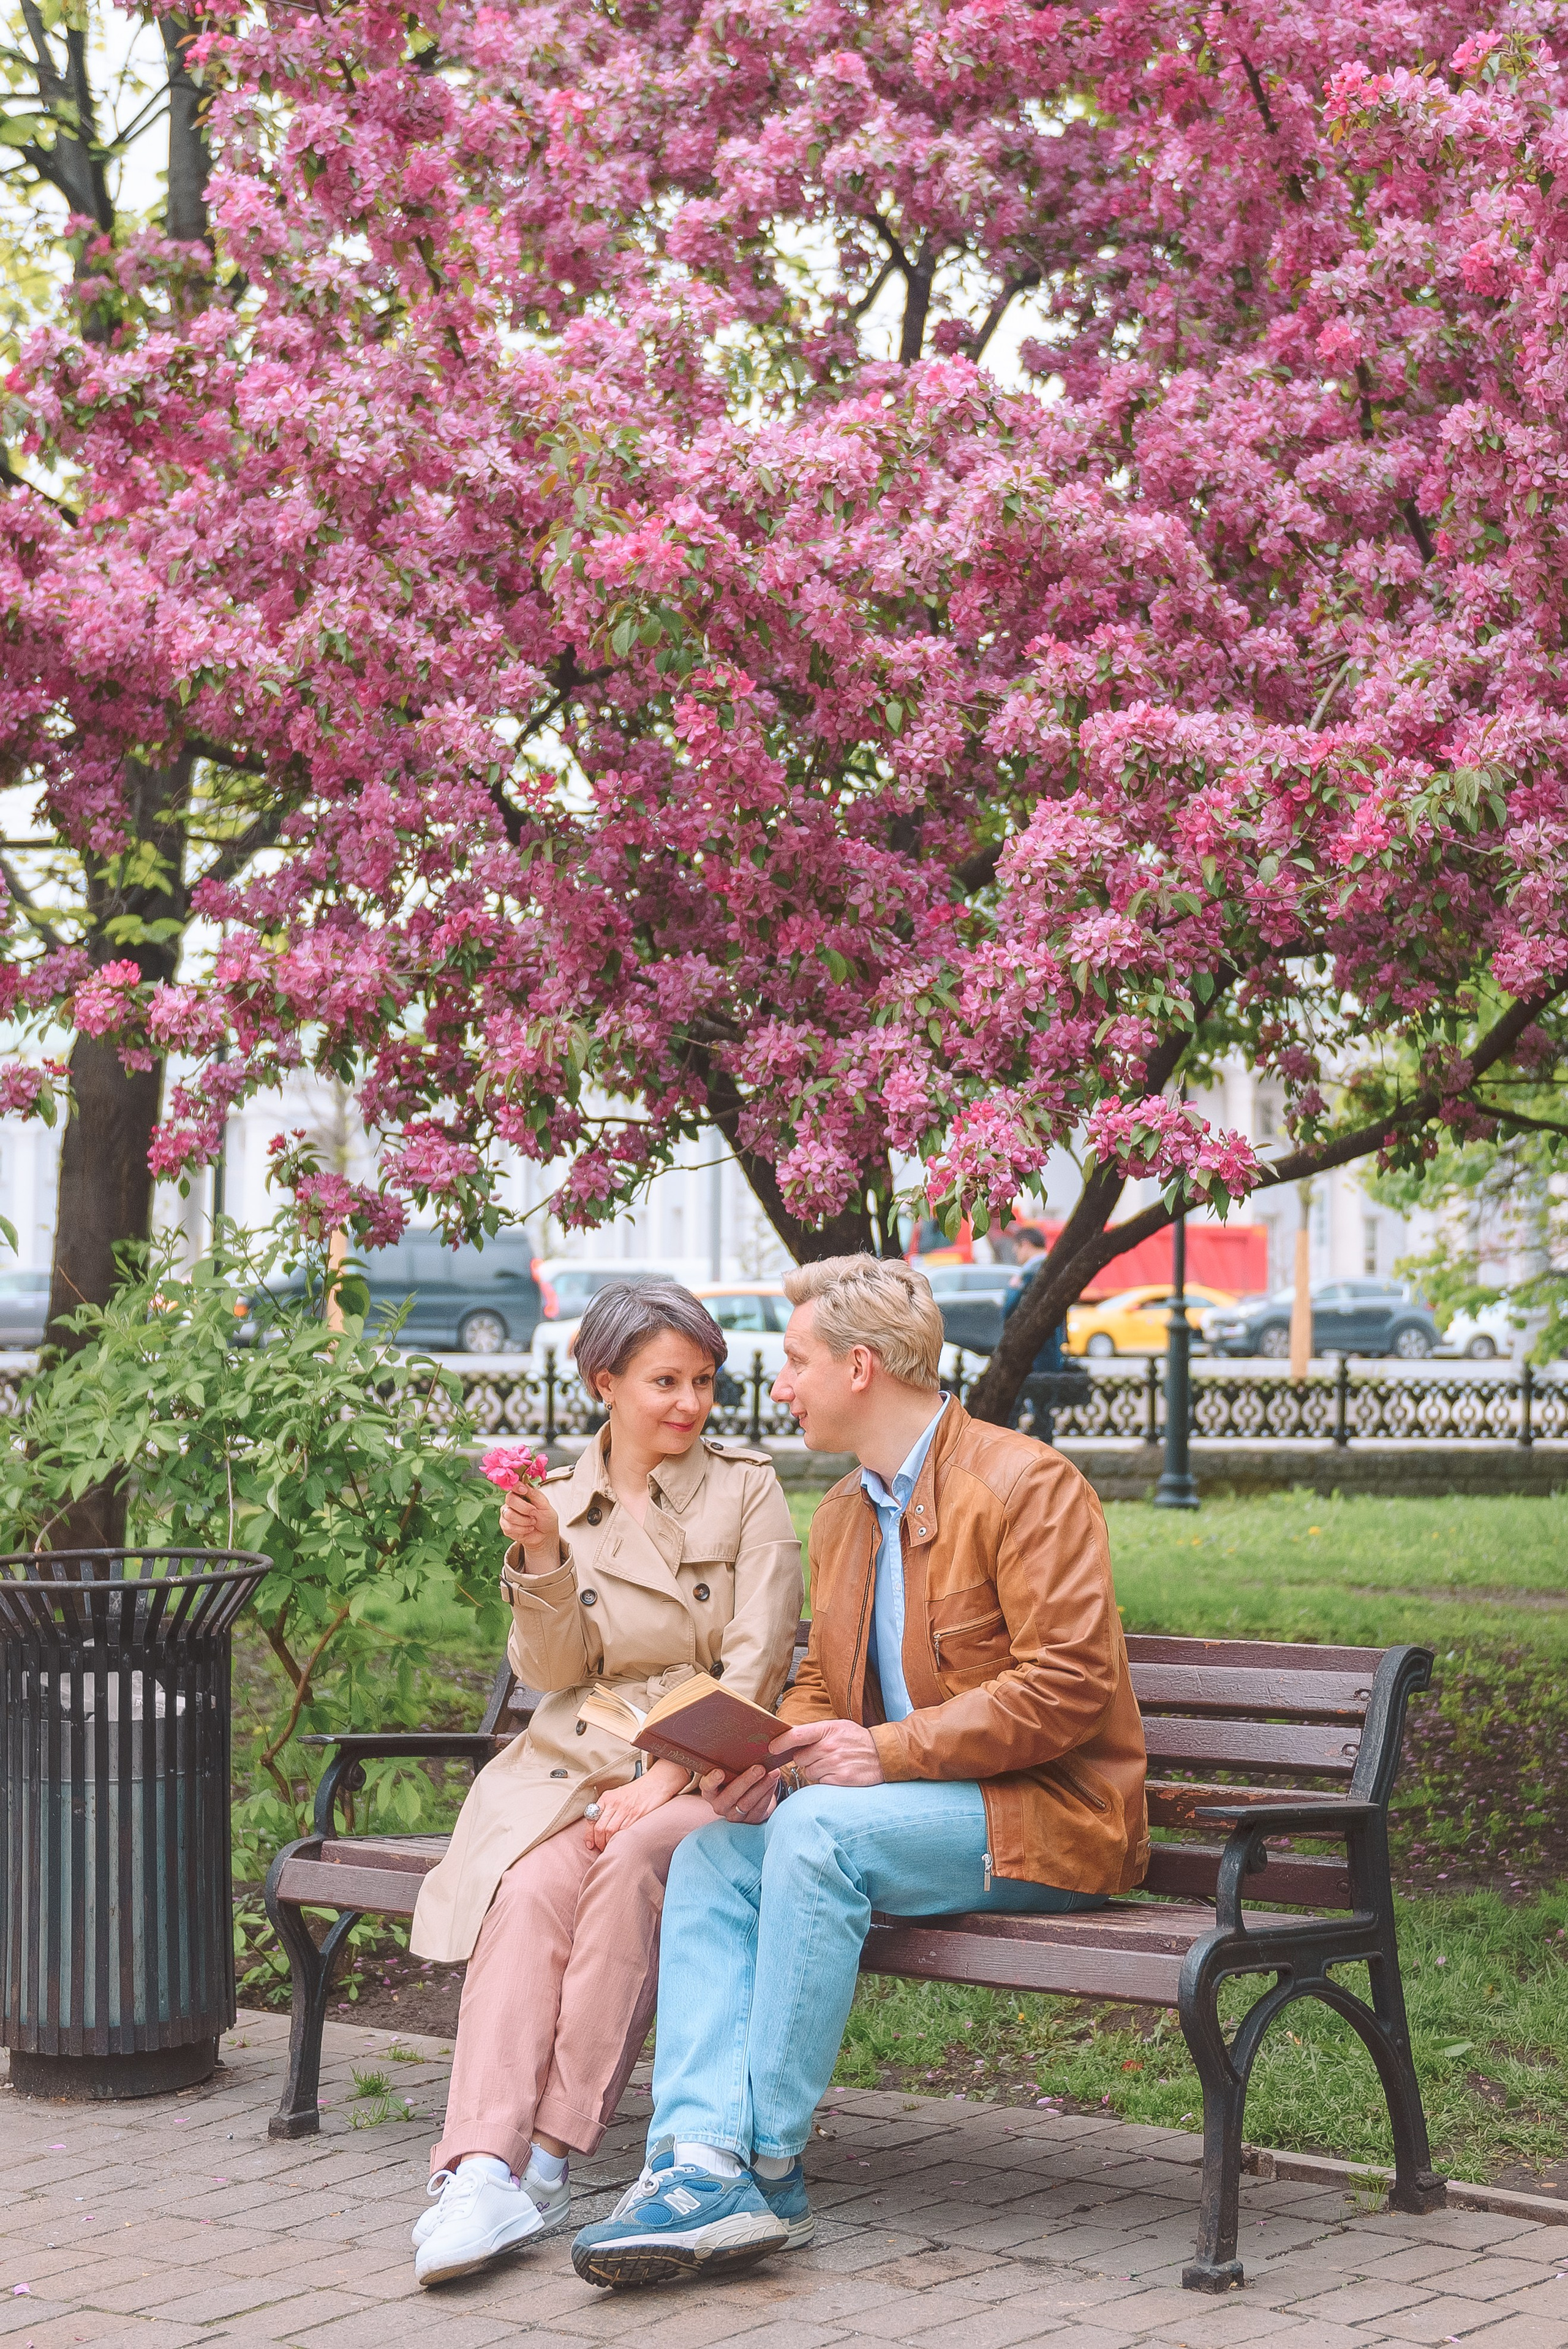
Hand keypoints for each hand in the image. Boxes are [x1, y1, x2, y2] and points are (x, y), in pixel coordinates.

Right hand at [500, 1485, 560, 1572]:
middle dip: (524, 1507)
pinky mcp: (506, 1527)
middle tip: (534, 1512)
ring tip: (533, 1522)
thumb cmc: (546, 1518)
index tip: (523, 1490)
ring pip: (509, 1514)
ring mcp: (507, 1514)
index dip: (516, 1486)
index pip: (513, 1485)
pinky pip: (509, 1527)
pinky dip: (522, 1529)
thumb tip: (524, 1484)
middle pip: (510, 1499)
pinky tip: (529, 1528)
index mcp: (522, 1493)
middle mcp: (512, 1502)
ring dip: (525, 1520)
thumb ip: (534, 1494)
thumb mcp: (545, 1505)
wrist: (546, 1535)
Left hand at [584, 1759, 692, 1851]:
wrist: (655, 1784)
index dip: (589, 1835)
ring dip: (609, 1844)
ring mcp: (626, 1809)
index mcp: (607, 1798)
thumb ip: (606, 1808)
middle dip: (599, 1842)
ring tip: (611, 1848)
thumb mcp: (617, 1795)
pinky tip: (622, 1843)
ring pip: (611, 1832)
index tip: (590, 1844)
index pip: (591, 1819)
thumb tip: (597, 1829)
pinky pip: (625, 1831)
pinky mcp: (637, 1815)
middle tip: (602, 1848)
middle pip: (600, 1828)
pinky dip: (621, 1840)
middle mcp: (614, 1803)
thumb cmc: (636, 1791)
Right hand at [697, 1761, 780, 1823]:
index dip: (712, 1781)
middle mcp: (719, 1805)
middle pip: (731, 1795)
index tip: (719, 1772)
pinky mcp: (750, 1820)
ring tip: (772, 1773)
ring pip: (747, 1803)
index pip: (707, 1786)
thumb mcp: (728, 1770)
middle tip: (759, 1768)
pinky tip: (773, 1781)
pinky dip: (768, 1793)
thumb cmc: (734, 1776)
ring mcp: (734, 1815)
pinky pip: (760, 1808)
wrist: (745, 1795)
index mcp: (710, 1791)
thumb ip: (730, 1762)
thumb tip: (745, 1744)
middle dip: (746, 1781)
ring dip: (762, 1786)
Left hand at [768, 1718, 883, 1786]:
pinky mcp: (841, 1779)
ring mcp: (836, 1763)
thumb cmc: (857, 1740)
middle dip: (806, 1759)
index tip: (772, 1747)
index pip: (796, 1735)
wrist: (884, 1754)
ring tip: (832, 1764)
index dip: (780, 1742)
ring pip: (809, 1772)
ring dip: (816, 1770)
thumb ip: (816, 1732)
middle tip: (820, 1756)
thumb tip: (790, 1739)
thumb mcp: (838, 1727)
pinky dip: (826, 1780)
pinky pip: (820, 1782)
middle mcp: (830, 1746)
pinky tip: (837, 1773)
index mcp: (827, 1729)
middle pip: (800, 1758)